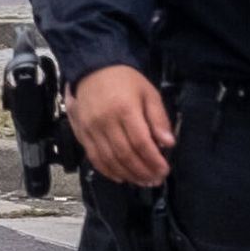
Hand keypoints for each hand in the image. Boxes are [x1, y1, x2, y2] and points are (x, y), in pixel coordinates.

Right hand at [66, 60, 173, 187]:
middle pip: (125, 154)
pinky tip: (121, 177)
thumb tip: (168, 143)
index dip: (153, 160)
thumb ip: (158, 118)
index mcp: (125, 109)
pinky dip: (108, 171)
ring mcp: (91, 129)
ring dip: (128, 175)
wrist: (92, 69)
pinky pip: (94, 158)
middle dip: (142, 171)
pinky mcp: (81, 134)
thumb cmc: (124, 80)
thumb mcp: (148, 93)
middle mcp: (105, 121)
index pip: (141, 142)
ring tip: (142, 181)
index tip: (164, 170)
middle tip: (155, 180)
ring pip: (109, 160)